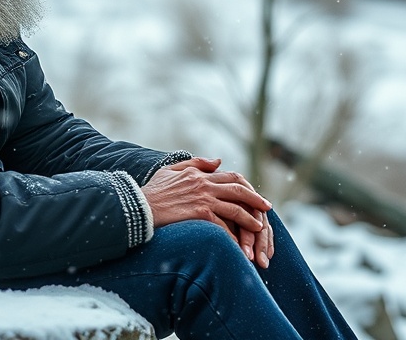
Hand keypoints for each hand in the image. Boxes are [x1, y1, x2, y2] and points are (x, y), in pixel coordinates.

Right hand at [141, 157, 273, 265]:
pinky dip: (234, 235)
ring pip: (235, 208)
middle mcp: (204, 184)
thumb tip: (218, 160)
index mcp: (199, 174)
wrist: (138, 206)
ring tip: (260, 228)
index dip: (245, 185)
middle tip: (268, 209)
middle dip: (255, 200)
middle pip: (238, 190)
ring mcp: (203, 199)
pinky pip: (223, 225)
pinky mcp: (199, 214)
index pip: (230, 176)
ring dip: (250, 219)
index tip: (255, 193)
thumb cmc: (151, 191)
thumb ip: (196, 163)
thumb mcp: (172, 170)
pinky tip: (240, 244)